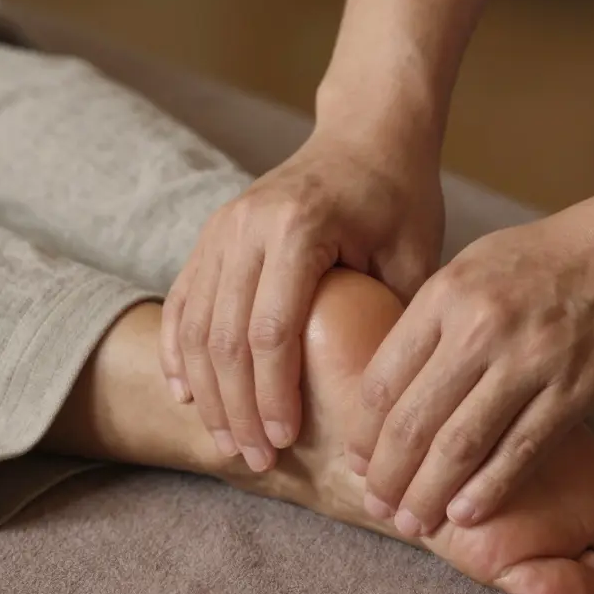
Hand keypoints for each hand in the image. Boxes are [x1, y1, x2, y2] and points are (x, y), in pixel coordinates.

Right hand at [160, 128, 443, 472]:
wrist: (365, 134)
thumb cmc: (399, 197)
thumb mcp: (414, 256)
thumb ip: (390, 323)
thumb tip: (383, 410)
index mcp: (298, 227)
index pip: (270, 330)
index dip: (272, 394)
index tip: (282, 442)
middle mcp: (247, 224)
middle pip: (224, 336)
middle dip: (235, 406)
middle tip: (252, 459)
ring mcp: (222, 227)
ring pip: (195, 324)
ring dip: (206, 390)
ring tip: (225, 441)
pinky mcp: (212, 234)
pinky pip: (182, 300)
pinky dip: (180, 352)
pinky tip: (187, 395)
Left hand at [347, 188, 593, 536]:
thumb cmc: (554, 254)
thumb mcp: (476, 265)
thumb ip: (436, 318)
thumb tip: (397, 381)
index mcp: (446, 293)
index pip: (383, 378)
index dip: (364, 430)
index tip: (357, 458)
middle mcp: (480, 327)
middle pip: (413, 419)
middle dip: (388, 473)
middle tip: (378, 504)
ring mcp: (529, 360)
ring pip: (460, 445)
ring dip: (430, 492)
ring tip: (413, 522)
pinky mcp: (574, 390)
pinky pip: (520, 451)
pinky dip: (488, 489)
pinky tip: (465, 512)